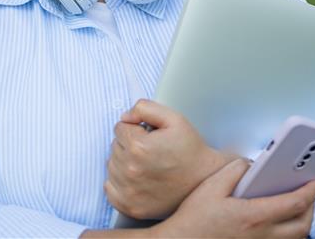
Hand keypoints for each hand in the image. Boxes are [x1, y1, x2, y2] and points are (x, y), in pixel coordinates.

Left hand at [105, 99, 231, 219]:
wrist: (204, 179)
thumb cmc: (189, 148)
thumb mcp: (174, 118)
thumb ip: (145, 108)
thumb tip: (124, 117)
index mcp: (138, 147)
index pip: (120, 128)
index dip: (136, 128)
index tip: (150, 135)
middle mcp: (130, 170)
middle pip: (114, 147)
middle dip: (129, 144)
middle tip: (151, 150)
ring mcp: (129, 191)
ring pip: (111, 166)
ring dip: (124, 162)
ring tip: (146, 164)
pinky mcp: (130, 206)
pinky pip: (110, 188)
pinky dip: (119, 182)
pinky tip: (137, 178)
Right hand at [155, 158, 314, 237]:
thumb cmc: (194, 220)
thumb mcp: (212, 187)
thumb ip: (236, 171)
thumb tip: (251, 165)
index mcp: (254, 216)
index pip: (295, 203)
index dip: (310, 191)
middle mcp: (262, 236)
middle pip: (303, 225)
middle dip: (312, 207)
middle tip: (311, 193)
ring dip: (302, 222)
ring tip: (299, 206)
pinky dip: (289, 235)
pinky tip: (282, 222)